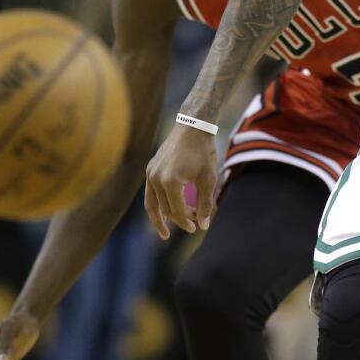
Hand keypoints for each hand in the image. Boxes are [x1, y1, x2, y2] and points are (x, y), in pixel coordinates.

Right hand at [144, 123, 217, 237]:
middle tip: (195, 222)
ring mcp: (150, 173)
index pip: (176, 211)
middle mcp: (155, 179)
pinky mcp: (150, 168)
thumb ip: (205, 203)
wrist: (193, 127)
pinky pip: (150, 192)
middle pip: (165, 209)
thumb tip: (204, 225)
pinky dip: (156, 204)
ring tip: (165, 232)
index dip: (188, 221)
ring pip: (152, 204)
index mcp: (170, 182)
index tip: (198, 225)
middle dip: (180, 218)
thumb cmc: (203, 151)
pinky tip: (162, 212)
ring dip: (161, 218)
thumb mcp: (209, 178)